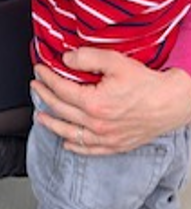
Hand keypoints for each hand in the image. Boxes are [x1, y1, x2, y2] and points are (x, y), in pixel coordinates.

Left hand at [33, 50, 190, 154]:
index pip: (61, 90)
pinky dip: (76, 147)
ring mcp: (107, 137)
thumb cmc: (145, 83)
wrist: (171, 102)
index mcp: (95, 103)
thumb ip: (86, 57)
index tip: (39, 69)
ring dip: (52, 124)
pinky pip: (91, 150)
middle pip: (62, 110)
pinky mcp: (117, 145)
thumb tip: (65, 58)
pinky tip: (66, 142)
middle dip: (44, 96)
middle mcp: (98, 124)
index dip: (47, 78)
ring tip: (40, 116)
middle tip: (35, 86)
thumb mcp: (114, 61)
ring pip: (71, 134)